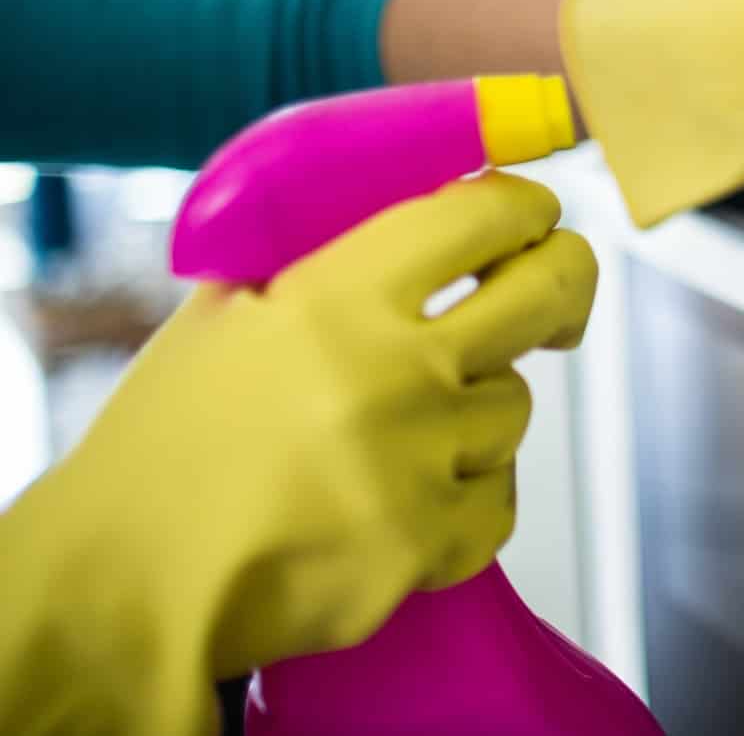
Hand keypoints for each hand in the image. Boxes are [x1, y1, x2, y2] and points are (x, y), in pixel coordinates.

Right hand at [0, 173, 595, 735]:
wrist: (131, 584)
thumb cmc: (165, 448)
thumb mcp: (221, 317)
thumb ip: (313, 267)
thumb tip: (406, 227)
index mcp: (343, 295)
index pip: (484, 214)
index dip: (526, 206)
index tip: (534, 215)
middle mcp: (400, 367)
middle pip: (547, 290)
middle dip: (565, 282)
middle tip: (556, 293)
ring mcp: (424, 456)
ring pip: (514, 406)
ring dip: (475, 414)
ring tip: (395, 438)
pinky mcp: (434, 541)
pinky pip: (499, 498)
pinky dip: (467, 498)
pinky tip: (407, 499)